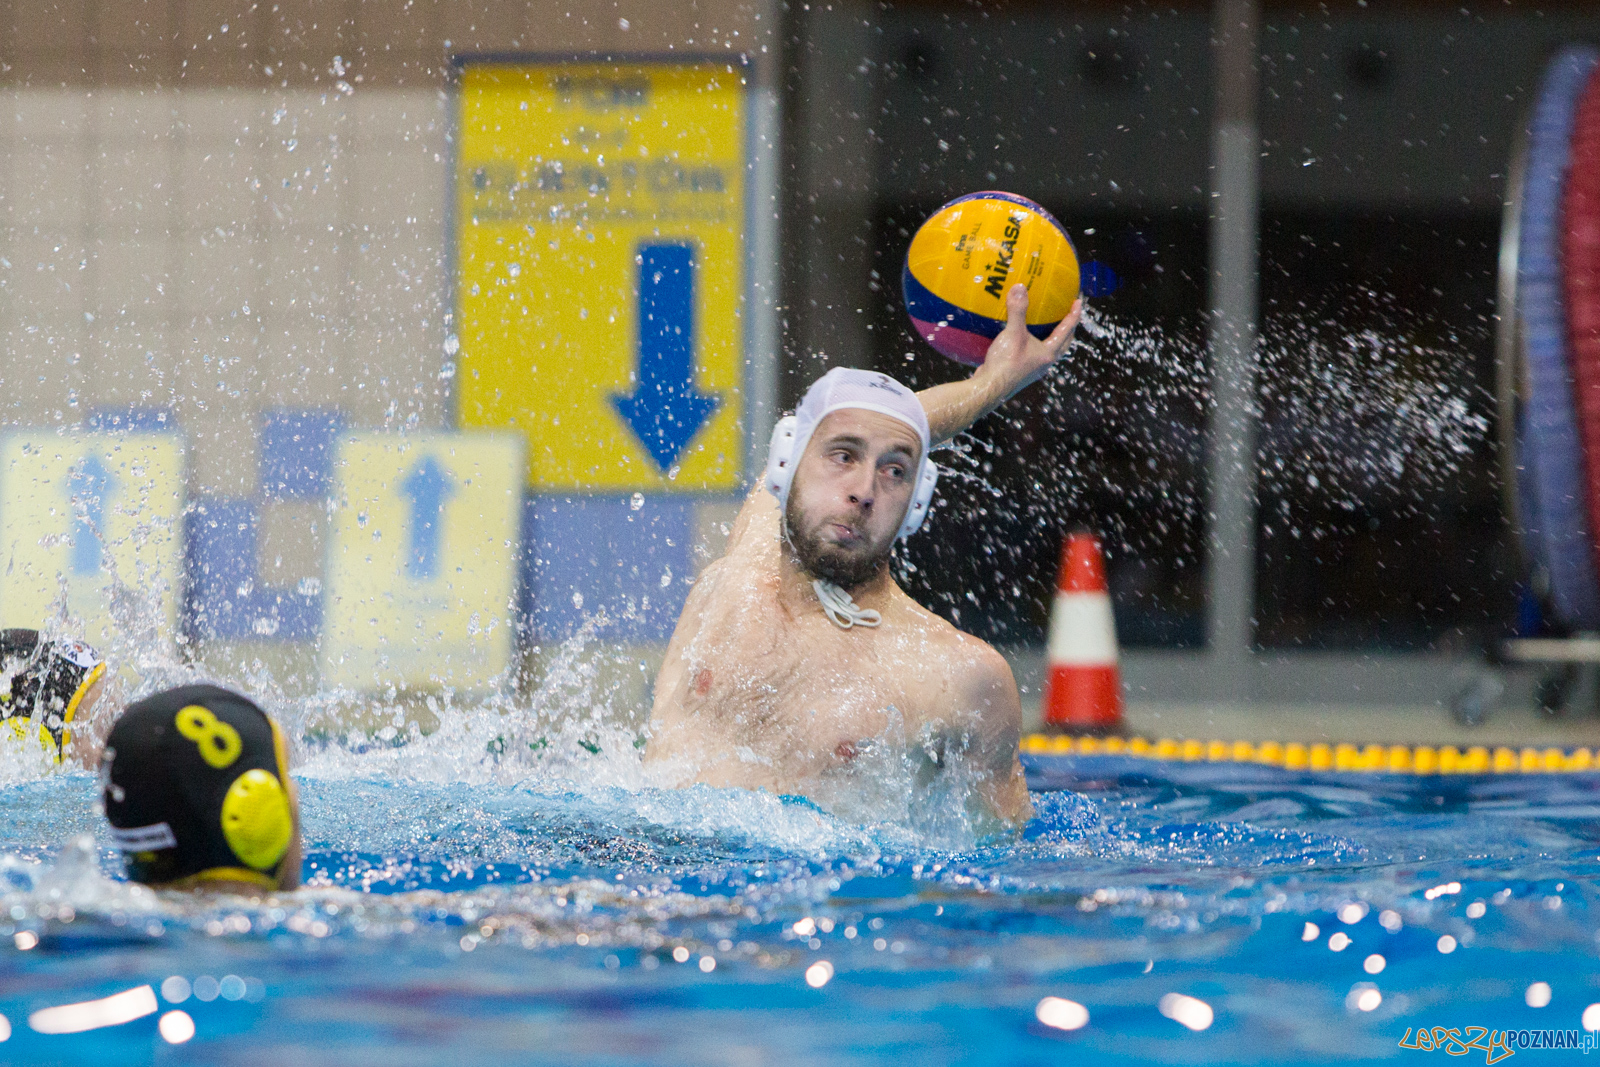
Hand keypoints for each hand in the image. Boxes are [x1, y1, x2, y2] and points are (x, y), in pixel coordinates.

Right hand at [978, 283, 1082, 397]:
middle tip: (1069, 316)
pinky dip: (1033, 345)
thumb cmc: (1006, 363)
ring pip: (1048, 351)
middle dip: (1068, 330)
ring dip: (1052, 339)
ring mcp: (1033, 369)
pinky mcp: (1020, 372)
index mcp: (1048, 353)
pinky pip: (1032, 355)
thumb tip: (1019, 287)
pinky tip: (1022, 339)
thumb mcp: (1013, 333)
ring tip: (1048, 327)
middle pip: (1063, 344)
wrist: (990, 388)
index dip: (1074, 315)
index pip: (1066, 331)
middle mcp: (1044, 362)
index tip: (1078, 302)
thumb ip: (1018, 310)